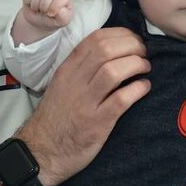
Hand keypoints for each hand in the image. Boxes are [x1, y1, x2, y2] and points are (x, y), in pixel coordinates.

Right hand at [16, 28, 150, 185]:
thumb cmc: (56, 117)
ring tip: (145, 68)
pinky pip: (120, 99)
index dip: (120, 34)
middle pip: (106, 50)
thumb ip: (83, 68)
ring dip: (136, 65)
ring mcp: (85, 102)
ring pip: (113, 71)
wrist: (40, 151)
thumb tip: (113, 52)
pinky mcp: (96, 123)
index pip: (95, 39)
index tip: (133, 40)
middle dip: (132, 46)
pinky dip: (137, 89)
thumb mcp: (62, 84)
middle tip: (143, 53)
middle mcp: (75, 81)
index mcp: (68, 69)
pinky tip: (144, 88)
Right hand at [19, 0, 73, 32]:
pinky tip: (32, 5)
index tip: (51, 14)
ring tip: (38, 10)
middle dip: (44, 6)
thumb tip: (60, 10)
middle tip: (44, 12)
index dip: (54, 7)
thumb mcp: (61, 22)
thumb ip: (63, 17)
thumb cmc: (52, 20)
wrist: (39, 21)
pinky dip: (28, 2)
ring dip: (35, 5)